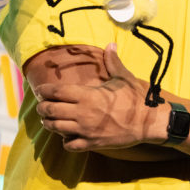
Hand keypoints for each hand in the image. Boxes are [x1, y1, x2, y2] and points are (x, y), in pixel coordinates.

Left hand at [34, 43, 162, 150]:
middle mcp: (83, 113)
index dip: (44, 91)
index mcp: (87, 95)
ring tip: (49, 120)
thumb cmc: (135, 98)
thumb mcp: (123, 77)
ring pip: (55, 128)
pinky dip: (65, 141)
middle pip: (50, 110)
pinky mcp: (92, 143)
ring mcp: (86, 130)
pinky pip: (70, 145)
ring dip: (49, 124)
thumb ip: (112, 62)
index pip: (56, 92)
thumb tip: (111, 44)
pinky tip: (67, 136)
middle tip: (41, 106)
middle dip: (42, 108)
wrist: (149, 122)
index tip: (40, 90)